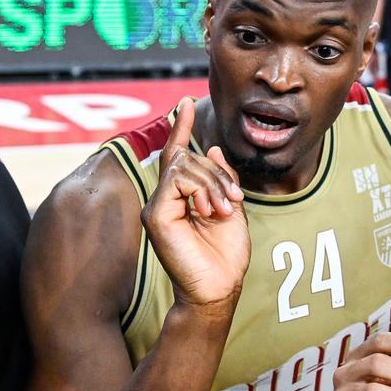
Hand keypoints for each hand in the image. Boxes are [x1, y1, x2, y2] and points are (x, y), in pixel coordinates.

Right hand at [141, 97, 248, 310]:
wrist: (219, 287)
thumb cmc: (225, 255)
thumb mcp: (231, 207)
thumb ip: (221, 178)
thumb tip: (212, 147)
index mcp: (181, 197)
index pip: (178, 154)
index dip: (182, 127)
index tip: (186, 102)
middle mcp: (165, 199)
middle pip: (187, 158)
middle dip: (217, 173)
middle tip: (235, 200)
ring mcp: (157, 206)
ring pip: (184, 166)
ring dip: (212, 183)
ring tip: (223, 210)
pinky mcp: (155, 214)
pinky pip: (177, 180)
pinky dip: (200, 190)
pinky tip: (208, 211)